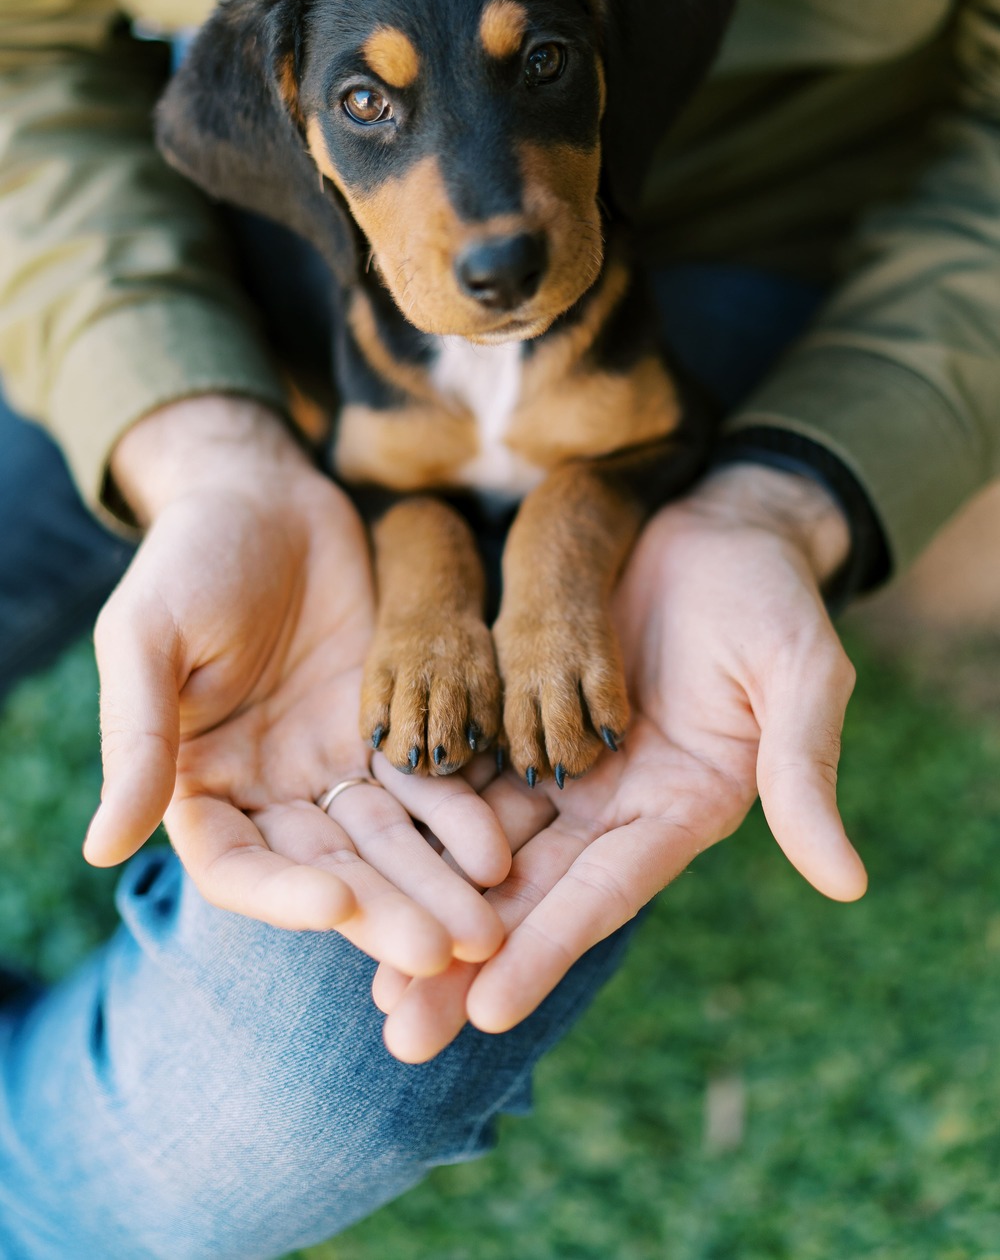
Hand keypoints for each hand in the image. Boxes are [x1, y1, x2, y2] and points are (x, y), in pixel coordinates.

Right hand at [83, 396, 509, 974]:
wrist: (267, 494)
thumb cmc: (189, 556)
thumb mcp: (147, 636)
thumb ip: (137, 739)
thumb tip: (101, 847)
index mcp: (199, 784)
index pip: (238, 866)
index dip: (284, 892)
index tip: (336, 902)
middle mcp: (270, 790)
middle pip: (331, 867)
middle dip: (388, 908)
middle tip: (449, 948)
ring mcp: (333, 763)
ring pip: (389, 838)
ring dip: (438, 881)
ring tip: (490, 921)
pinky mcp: (388, 726)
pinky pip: (429, 780)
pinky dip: (462, 814)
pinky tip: (501, 845)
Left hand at [374, 463, 867, 1059]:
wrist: (715, 523)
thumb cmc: (770, 595)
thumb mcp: (799, 675)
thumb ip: (804, 771)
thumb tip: (848, 883)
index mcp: (679, 807)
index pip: (606, 890)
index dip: (550, 948)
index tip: (489, 1011)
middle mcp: (612, 801)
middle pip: (530, 889)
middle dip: (467, 958)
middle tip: (403, 1032)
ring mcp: (560, 760)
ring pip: (482, 843)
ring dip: (428, 901)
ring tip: (366, 970)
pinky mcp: (518, 713)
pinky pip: (460, 766)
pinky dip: (416, 813)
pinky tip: (361, 852)